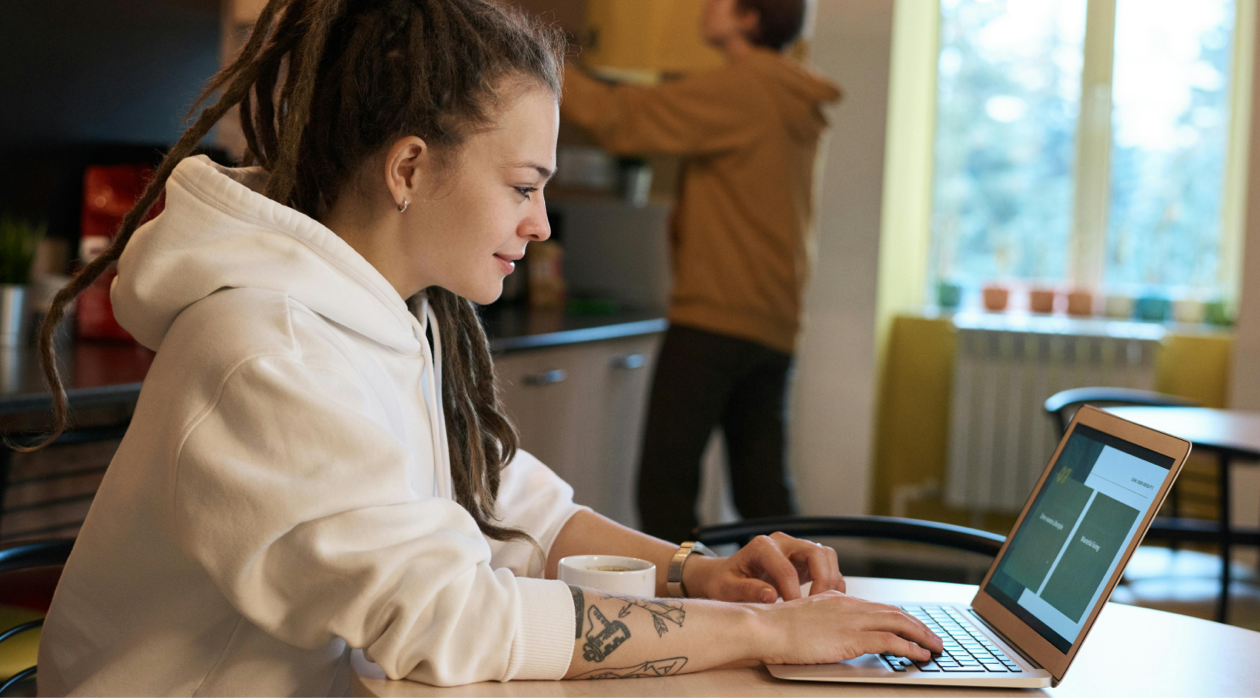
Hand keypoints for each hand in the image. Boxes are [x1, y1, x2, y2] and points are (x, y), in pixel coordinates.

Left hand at [683, 532, 844, 603]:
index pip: (786, 568)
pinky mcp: (804, 560)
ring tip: (824, 606)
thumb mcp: (728, 588)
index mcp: (762, 546)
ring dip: (831, 580)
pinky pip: (828, 565)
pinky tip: (825, 602)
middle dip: (822, 580)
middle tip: (818, 606)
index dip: (793, 592)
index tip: (794, 612)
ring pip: (826, 556)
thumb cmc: (725, 582)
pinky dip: (832, 582)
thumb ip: (747, 590)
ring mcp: (796, 549)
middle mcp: (782, 542)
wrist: (726, 576)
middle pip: (816, 552)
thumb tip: (771, 596)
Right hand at [755, 591, 943, 663]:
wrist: (764, 626)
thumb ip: (823, 621)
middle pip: (894, 613)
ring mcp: (850, 621)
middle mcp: (848, 606)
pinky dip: (909, 647)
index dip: (900, 617)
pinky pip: (889, 641)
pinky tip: (919, 654)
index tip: (914, 627)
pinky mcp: (850, 638)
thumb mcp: (804, 617)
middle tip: (934, 638)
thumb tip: (832, 633)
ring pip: (898, 623)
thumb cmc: (775, 626)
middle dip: (918, 626)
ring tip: (935, 647)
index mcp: (838, 600)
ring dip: (921, 636)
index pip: (879, 607)